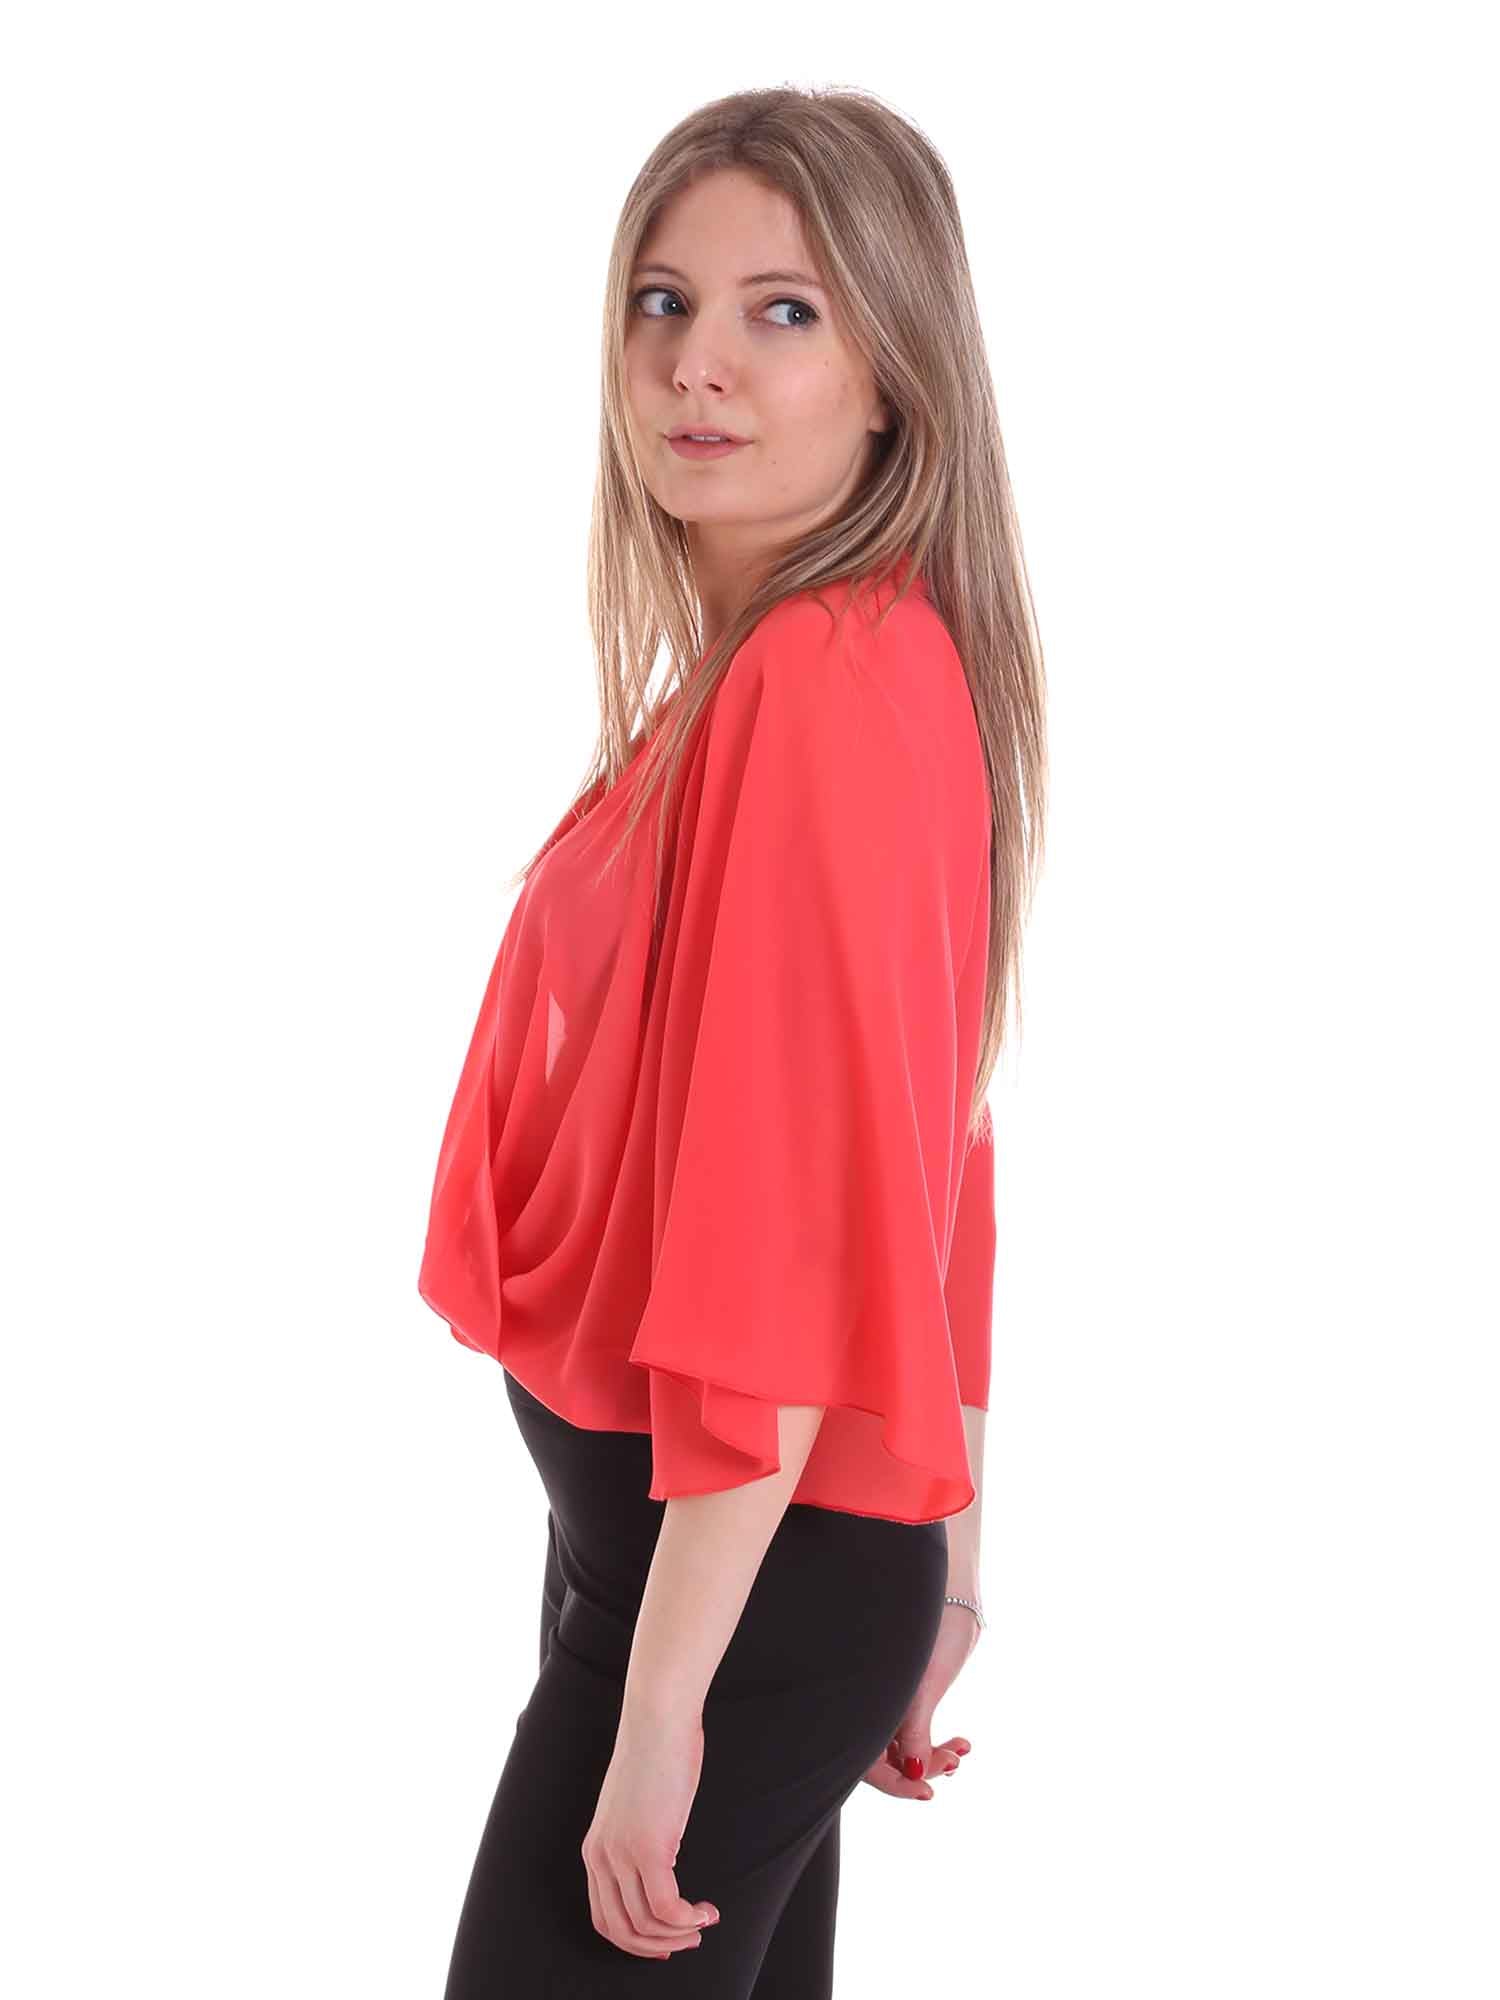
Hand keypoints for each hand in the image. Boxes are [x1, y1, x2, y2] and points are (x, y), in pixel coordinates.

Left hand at [581, 1706, 721, 1958]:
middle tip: (690, 1940)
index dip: (634, 1941)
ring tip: (704, 1922)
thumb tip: (660, 1867)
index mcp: (595, 1849)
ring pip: (648, 1924)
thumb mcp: (635, 1807)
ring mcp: (622, 1854)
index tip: (664, 1942)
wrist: (658, 1718)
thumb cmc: (656, 1753)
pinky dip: (690, 1918)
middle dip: (658, 1945)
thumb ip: (637, 1839)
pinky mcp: (648, 1848)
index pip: (604, 1918)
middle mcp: (601, 1857)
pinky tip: (707, 1909)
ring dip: (681, 1933)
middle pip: (622, 1931)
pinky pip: (668, 1908)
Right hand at [860, 1602, 979, 1799]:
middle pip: (884, 1760)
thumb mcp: (923, 1684)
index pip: (867, 1765)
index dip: (896, 1785)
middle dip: (921, 1769)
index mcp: (864, 1700)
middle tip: (954, 1762)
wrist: (947, 1585)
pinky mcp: (903, 1690)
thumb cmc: (931, 1625)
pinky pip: (911, 1730)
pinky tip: (959, 1743)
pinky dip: (934, 1740)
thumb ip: (914, 1732)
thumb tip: (915, 1773)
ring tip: (961, 1750)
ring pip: (901, 1747)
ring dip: (931, 1755)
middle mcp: (870, 1701)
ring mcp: (885, 1696)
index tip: (928, 1791)